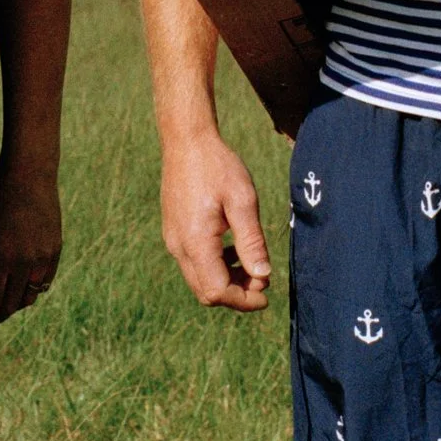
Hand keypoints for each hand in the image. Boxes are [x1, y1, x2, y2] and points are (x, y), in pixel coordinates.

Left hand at [0, 154, 63, 325]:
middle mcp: (23, 261)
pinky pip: (44, 280)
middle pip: (12, 304)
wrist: (29, 174)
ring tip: (6, 303)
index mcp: (1, 257)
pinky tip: (21, 287)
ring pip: (30, 295)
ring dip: (17, 303)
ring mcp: (42, 256)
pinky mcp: (54, 250)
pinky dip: (32, 287)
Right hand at [161, 132, 270, 310]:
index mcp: (195, 240)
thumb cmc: (218, 166)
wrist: (186, 141)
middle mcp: (178, 246)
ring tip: (251, 264)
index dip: (243, 299)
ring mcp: (173, 239)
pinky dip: (214, 267)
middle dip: (236, 294)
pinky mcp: (173, 232)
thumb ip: (252, 241)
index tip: (267, 293)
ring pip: (198, 279)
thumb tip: (263, 275)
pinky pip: (193, 263)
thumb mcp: (243, 200)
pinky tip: (233, 249)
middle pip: (205, 291)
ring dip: (226, 280)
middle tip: (262, 279)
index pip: (217, 290)